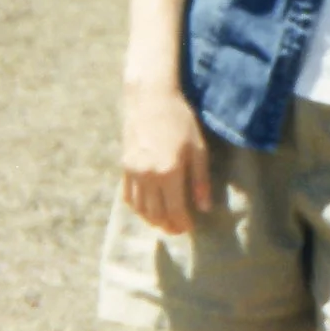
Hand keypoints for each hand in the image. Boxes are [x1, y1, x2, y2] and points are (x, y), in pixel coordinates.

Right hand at [120, 84, 212, 233]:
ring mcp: (133, 173)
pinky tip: (147, 209)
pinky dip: (138, 208)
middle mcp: (148, 176)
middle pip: (156, 214)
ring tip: (165, 222)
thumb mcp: (198, 148)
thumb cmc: (180, 120)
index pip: (175, 210)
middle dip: (168, 226)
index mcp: (169, 172)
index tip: (190, 228)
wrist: (150, 100)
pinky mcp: (125, 167)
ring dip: (152, 220)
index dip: (182, 223)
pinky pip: (128, 197)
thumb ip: (200, 179)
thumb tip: (204, 207)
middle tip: (178, 230)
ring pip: (140, 209)